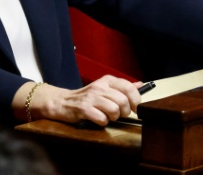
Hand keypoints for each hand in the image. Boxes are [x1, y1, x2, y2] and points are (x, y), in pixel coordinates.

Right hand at [13, 75, 140, 125]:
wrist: (62, 102)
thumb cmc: (87, 97)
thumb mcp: (104, 88)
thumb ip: (122, 87)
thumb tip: (140, 85)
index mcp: (107, 80)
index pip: (129, 88)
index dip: (136, 100)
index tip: (136, 109)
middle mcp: (100, 87)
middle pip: (123, 101)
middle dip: (124, 112)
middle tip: (118, 114)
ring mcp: (91, 97)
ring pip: (114, 110)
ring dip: (113, 117)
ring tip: (107, 116)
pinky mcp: (83, 109)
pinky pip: (102, 119)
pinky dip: (102, 122)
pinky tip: (98, 119)